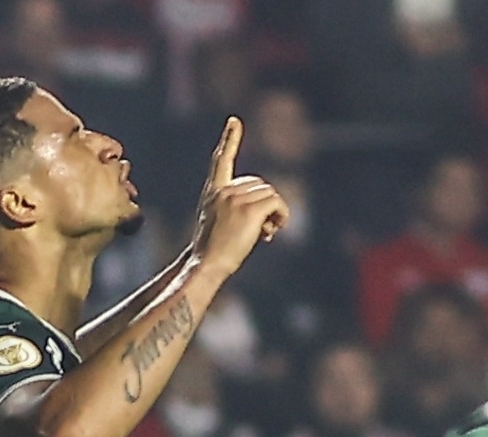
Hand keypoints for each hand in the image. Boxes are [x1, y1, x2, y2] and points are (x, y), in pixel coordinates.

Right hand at [191, 117, 289, 280]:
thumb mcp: (219, 224)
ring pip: (270, 193)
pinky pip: (277, 202)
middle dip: (265, 203)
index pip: (221, 160)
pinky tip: (275, 230)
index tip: (234, 121)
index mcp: (213, 192)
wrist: (205, 265)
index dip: (229, 140)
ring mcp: (235, 199)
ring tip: (267, 232)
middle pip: (259, 183)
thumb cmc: (212, 253)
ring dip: (275, 211)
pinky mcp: (249, 210)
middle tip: (264, 228)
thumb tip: (271, 215)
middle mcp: (223, 191)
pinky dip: (282, 214)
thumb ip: (239, 209)